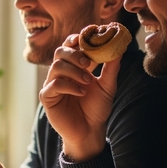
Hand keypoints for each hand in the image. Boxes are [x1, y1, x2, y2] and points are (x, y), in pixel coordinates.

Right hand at [38, 35, 119, 160]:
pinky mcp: (47, 97)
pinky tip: (81, 93)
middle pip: (60, 52)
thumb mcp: (108, 85)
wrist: (90, 130)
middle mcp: (61, 73)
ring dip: (74, 71)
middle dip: (74, 53)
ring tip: (88, 82)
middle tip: (88, 62)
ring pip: (56, 66)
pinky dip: (69, 86)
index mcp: (74, 67)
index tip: (89, 37)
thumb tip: (119, 47)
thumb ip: (111, 67)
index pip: (71, 45)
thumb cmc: (96, 108)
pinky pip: (54, 85)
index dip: (77, 38)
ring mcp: (52, 84)